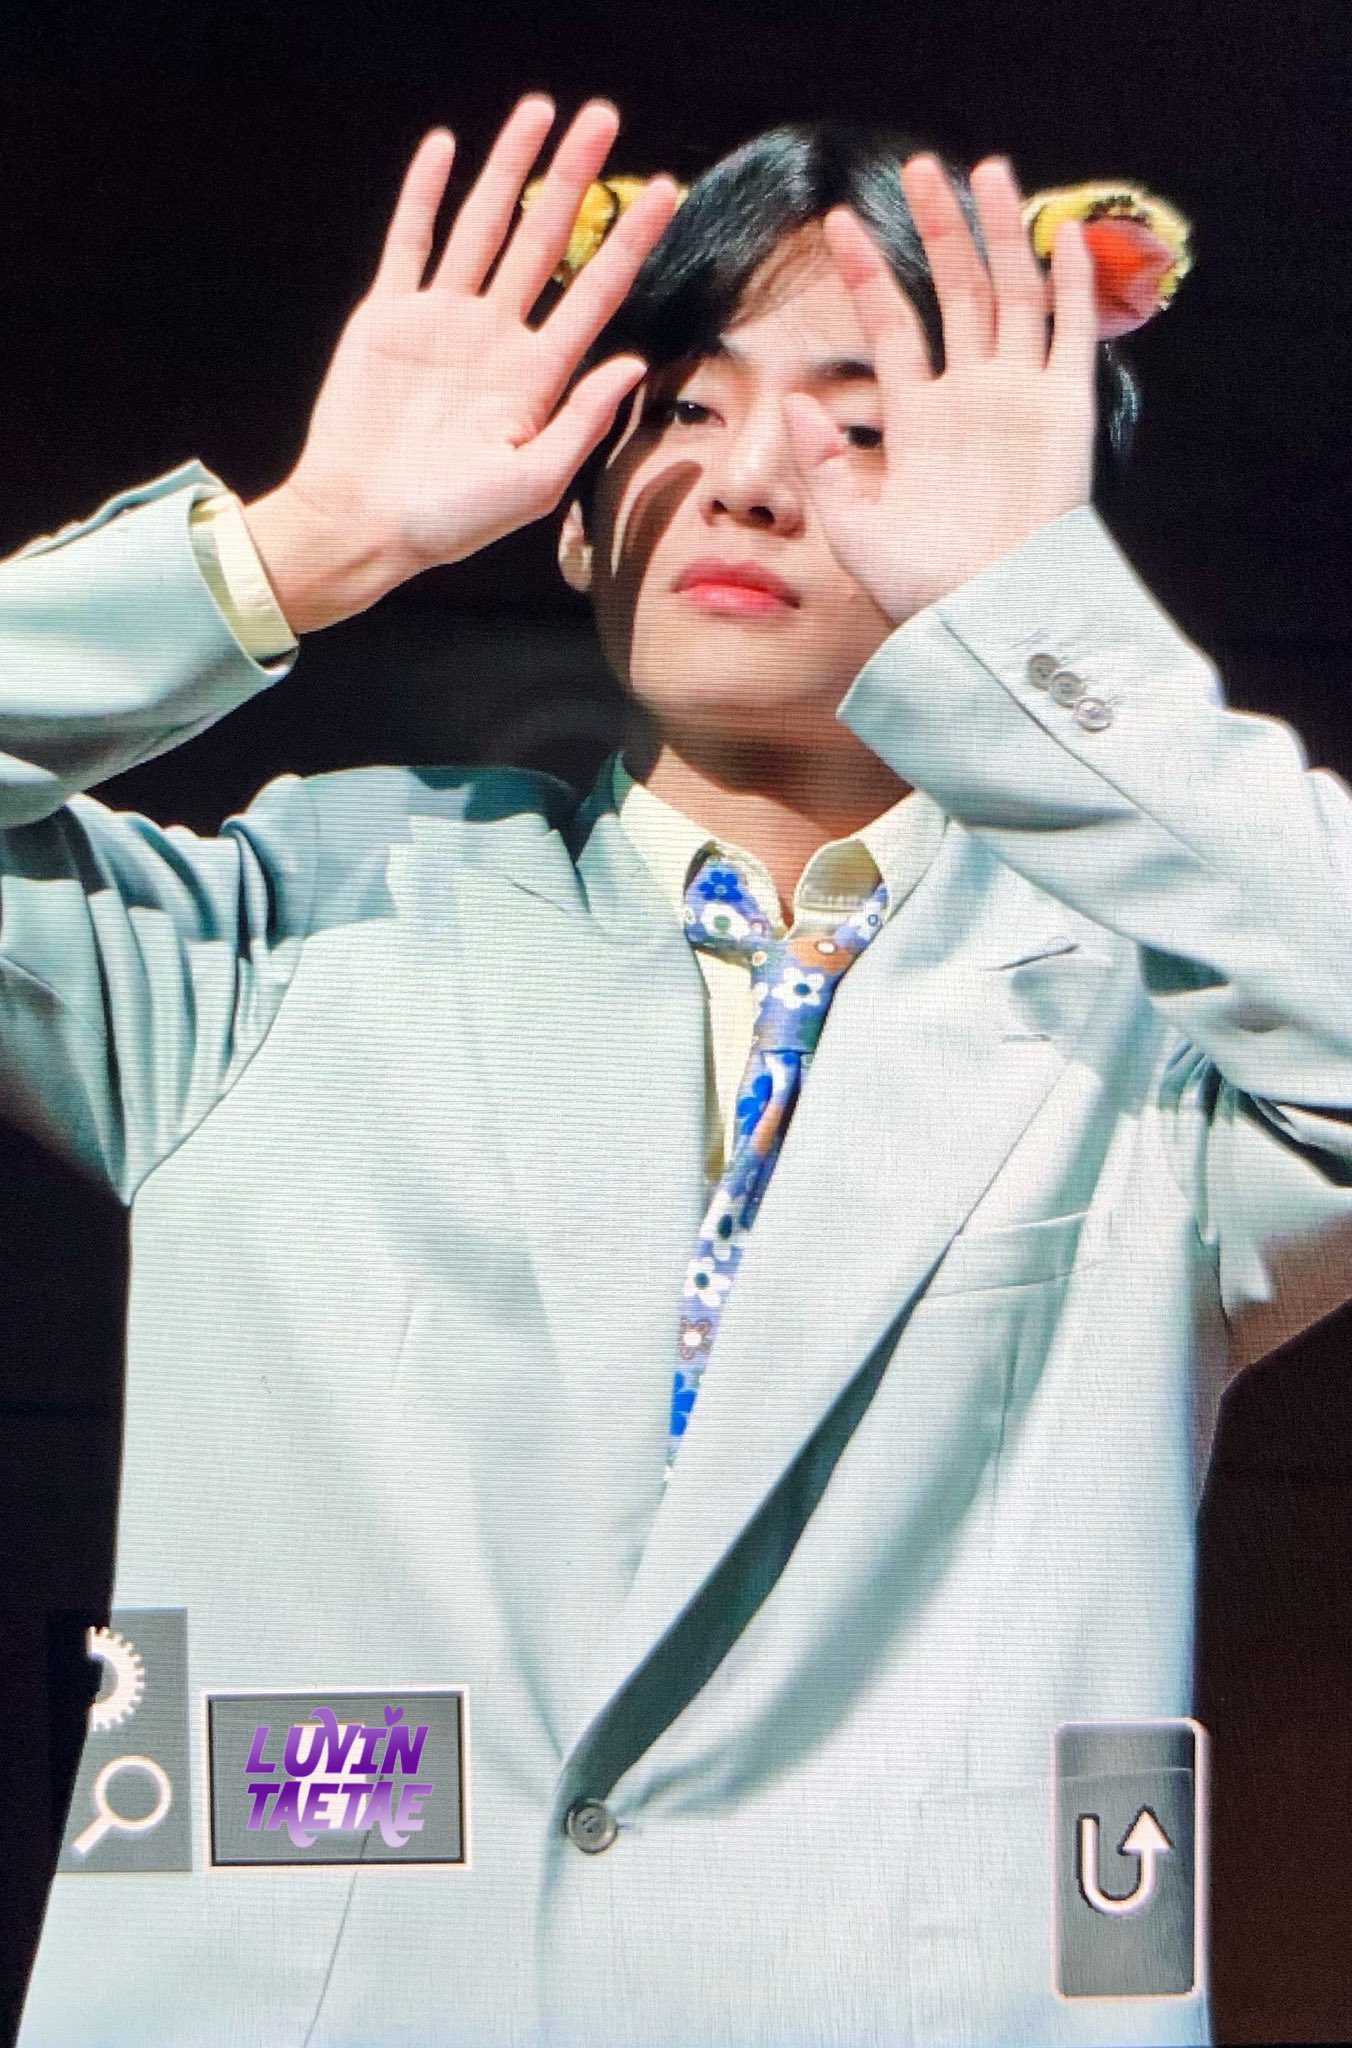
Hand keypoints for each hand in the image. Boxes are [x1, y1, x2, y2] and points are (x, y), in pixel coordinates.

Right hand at [245, 97, 678, 631]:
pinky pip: (409, 241)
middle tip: (602, 116)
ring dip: (509, 167)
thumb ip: (582, 421)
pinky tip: (446, 147)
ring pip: (482, 225)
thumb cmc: (449, 521)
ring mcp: (442, 321)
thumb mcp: (531, 483)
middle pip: (545, 241)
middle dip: (574, 178)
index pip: (596, 293)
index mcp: (536, 377)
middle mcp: (496, 339)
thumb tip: (634, 364)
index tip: (665, 192)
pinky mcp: (387, 316)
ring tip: (537, 109)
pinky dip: (424, 193)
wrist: (362, 523)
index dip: (630, 242)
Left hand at [782, 155, 1097, 624]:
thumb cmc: (922, 594)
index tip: (839, 223)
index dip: (870, 274)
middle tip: (920, 168)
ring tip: (984, 171)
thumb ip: (824, 467)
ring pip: (1012, 297)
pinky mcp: (1065, 412)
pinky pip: (1071, 335)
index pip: (892, 327)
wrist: (989, 622)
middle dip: (939, 231)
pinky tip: (1059, 233)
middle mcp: (969, 399)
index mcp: (918, 421)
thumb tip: (791, 402)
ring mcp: (1020, 400)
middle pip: (955, 293)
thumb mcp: (853, 531)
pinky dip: (1071, 284)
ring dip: (1000, 236)